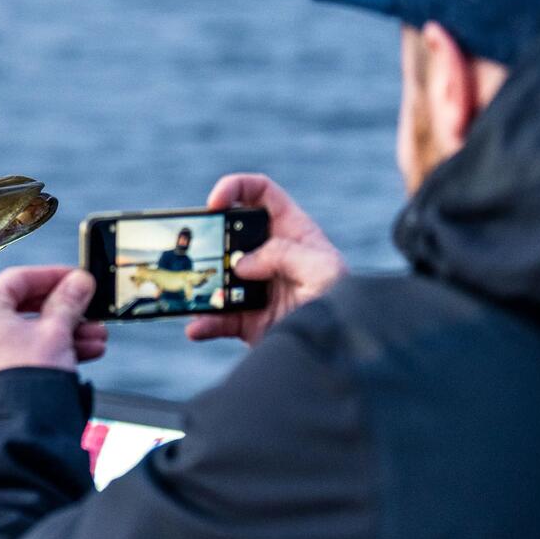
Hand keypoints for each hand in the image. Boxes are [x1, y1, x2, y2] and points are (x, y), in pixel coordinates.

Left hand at [0, 265, 108, 395]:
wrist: (19, 431)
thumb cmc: (27, 379)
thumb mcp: (56, 331)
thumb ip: (69, 301)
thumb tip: (79, 283)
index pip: (19, 279)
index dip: (54, 276)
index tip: (78, 279)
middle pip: (25, 309)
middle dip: (65, 311)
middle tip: (91, 311)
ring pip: (27, 334)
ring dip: (65, 333)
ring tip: (97, 337)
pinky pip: (21, 355)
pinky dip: (49, 351)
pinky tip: (84, 353)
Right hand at [186, 174, 344, 345]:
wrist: (343, 350)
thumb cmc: (345, 304)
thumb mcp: (323, 269)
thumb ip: (284, 255)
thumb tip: (242, 264)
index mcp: (292, 232)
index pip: (261, 194)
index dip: (236, 188)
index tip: (214, 202)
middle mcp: (269, 256)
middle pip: (229, 232)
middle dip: (209, 237)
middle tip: (196, 248)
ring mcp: (254, 287)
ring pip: (217, 276)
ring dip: (202, 283)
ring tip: (193, 294)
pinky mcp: (247, 320)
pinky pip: (218, 318)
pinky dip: (204, 323)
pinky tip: (197, 327)